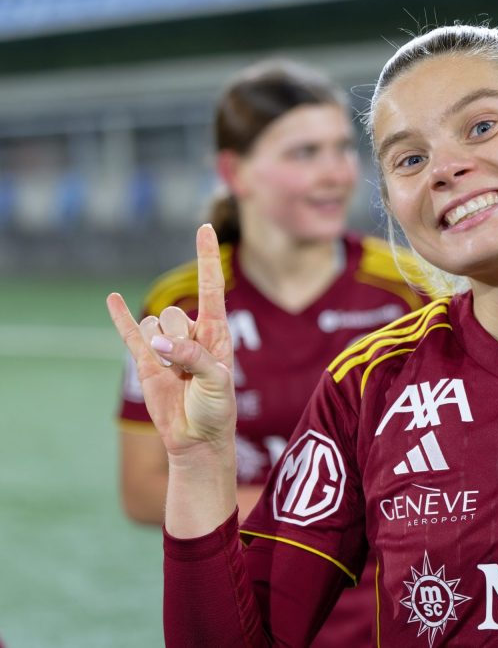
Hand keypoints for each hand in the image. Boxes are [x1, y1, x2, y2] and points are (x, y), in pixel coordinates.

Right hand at [108, 224, 236, 456]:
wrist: (197, 439)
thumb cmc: (217, 409)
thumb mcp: (215, 382)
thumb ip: (192, 358)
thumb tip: (158, 343)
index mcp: (217, 332)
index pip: (211, 287)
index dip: (207, 258)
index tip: (205, 227)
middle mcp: (192, 333)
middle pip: (175, 317)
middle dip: (178, 344)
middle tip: (190, 374)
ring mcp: (167, 345)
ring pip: (154, 328)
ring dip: (160, 352)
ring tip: (175, 379)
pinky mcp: (146, 360)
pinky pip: (130, 333)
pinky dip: (120, 317)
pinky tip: (112, 298)